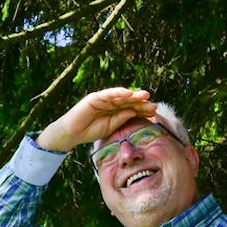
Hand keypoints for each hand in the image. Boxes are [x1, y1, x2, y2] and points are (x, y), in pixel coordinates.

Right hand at [37, 87, 157, 152]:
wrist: (72, 134)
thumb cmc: (90, 131)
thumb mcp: (110, 127)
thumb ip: (122, 119)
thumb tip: (135, 112)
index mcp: (114, 111)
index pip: (131, 108)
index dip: (142, 109)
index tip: (154, 112)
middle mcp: (110, 103)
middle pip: (128, 101)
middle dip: (141, 102)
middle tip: (154, 104)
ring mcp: (103, 99)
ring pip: (121, 96)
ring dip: (133, 95)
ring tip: (145, 96)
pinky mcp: (95, 97)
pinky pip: (109, 93)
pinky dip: (119, 92)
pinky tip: (129, 94)